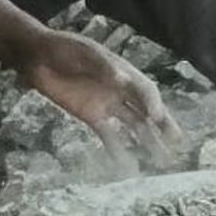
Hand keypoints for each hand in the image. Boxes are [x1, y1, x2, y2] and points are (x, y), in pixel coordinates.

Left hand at [21, 30, 182, 166]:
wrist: (37, 57)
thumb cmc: (63, 49)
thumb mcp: (84, 52)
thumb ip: (102, 66)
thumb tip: (121, 79)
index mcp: (123, 71)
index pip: (144, 90)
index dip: (153, 103)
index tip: (158, 118)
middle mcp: (120, 89)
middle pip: (146, 110)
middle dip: (162, 126)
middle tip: (177, 143)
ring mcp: (106, 104)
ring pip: (133, 125)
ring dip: (146, 141)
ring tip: (160, 160)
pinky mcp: (91, 116)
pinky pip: (109, 135)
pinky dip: (118, 150)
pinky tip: (127, 166)